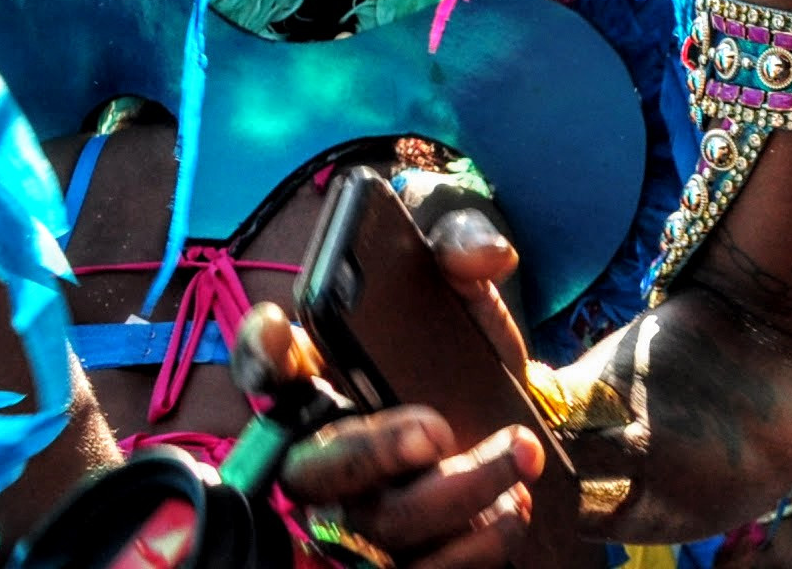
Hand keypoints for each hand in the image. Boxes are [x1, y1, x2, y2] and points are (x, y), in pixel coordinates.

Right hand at [231, 210, 546, 568]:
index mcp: (323, 380)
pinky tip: (509, 509)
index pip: (267, 366)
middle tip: (436, 429)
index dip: (261, 352)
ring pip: (374, 525)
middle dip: (370, 449)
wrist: (530, 423)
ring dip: (454, 493)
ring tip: (516, 456)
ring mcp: (354, 516)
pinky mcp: (395, 559)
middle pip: (312, 469)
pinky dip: (469, 548)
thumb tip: (484, 254)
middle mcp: (322, 454)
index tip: (285, 333)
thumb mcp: (470, 298)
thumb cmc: (473, 360)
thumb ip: (463, 253)